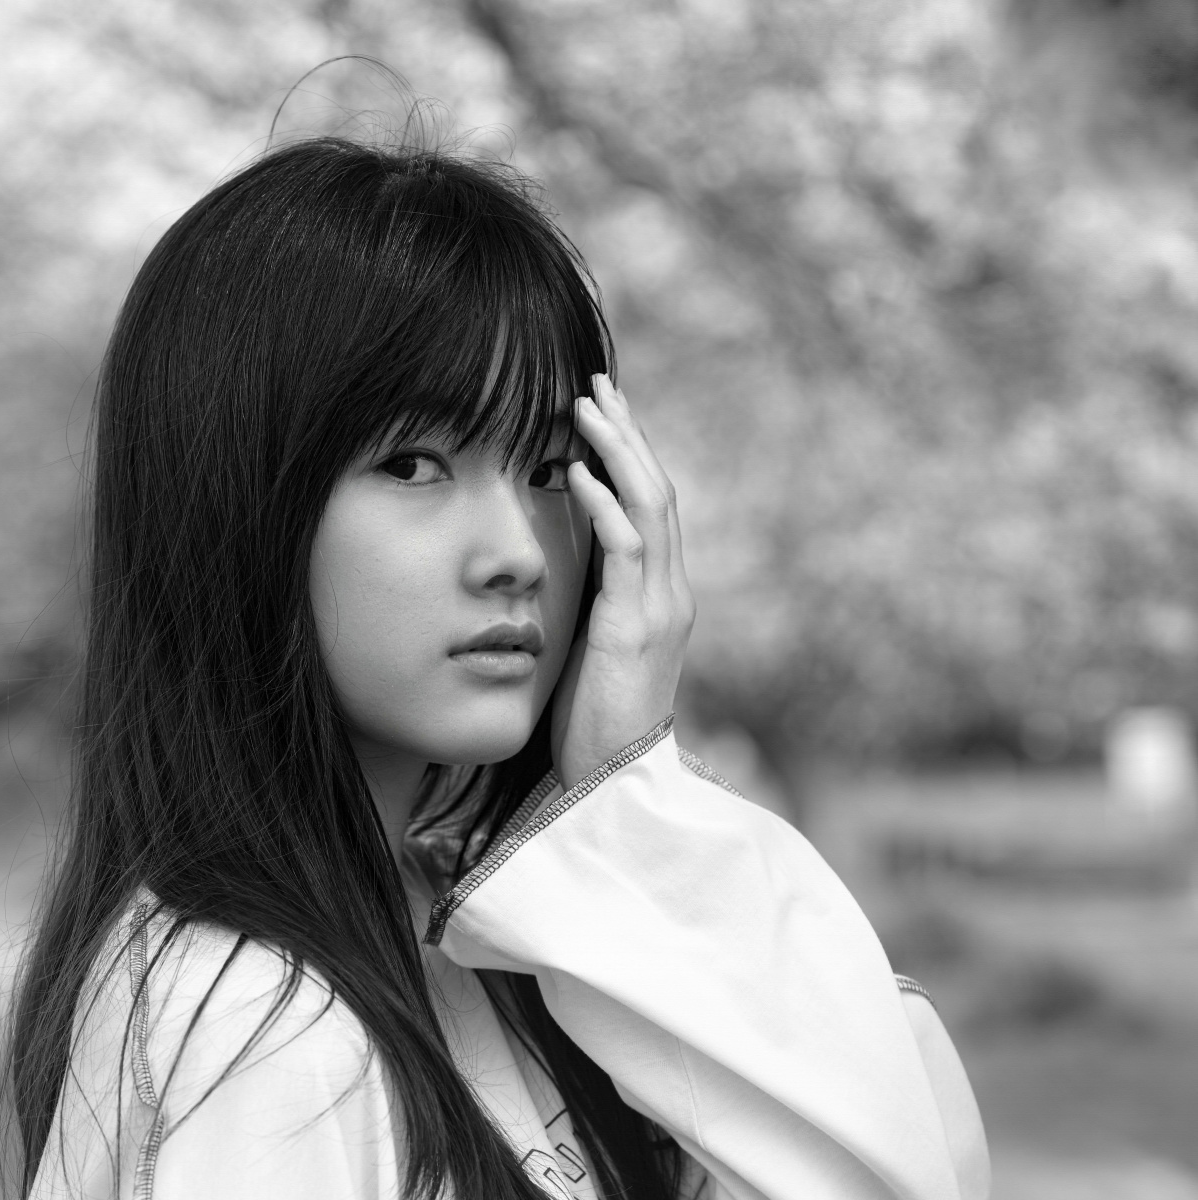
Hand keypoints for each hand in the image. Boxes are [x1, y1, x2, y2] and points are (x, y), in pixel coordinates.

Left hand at [550, 374, 694, 791]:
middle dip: (628, 434)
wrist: (612, 788)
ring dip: (617, 452)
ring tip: (586, 407)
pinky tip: (577, 472)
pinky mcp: (636, 629)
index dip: (629, 457)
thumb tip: (554, 565)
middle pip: (658, 492)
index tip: (600, 413)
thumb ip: (586, 605)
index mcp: (661, 599)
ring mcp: (660, 611)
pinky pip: (625, 550)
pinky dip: (603, 505)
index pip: (652, 509)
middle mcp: (671, 596)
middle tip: (596, 385)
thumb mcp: (589, 651)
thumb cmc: (591, 729)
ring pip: (651, 507)